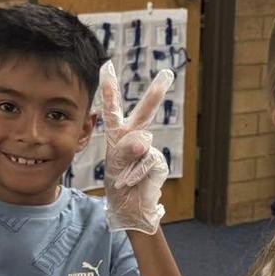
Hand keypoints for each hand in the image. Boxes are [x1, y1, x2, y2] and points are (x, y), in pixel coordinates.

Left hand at [97, 63, 173, 234]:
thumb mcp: (115, 166)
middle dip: (155, 93)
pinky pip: (146, 162)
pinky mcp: (158, 163)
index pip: (113, 108)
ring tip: (123, 178)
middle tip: (167, 74)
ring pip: (139, 144)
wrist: (131, 210)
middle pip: (145, 113)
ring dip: (129, 160)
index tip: (107, 64)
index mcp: (118, 136)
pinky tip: (131, 183)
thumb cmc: (119, 186)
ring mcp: (148, 150)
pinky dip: (136, 174)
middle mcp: (135, 139)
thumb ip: (126, 150)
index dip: (109, 87)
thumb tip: (143, 142)